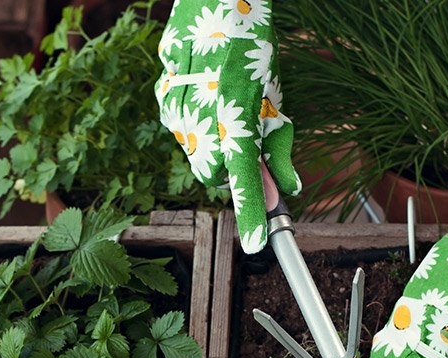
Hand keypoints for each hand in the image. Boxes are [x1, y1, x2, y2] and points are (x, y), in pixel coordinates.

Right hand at [156, 0, 300, 252]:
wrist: (217, 1)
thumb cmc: (253, 48)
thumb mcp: (275, 98)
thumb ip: (277, 147)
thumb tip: (285, 190)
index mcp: (238, 115)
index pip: (245, 180)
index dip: (252, 215)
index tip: (260, 244)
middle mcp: (203, 116)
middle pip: (214, 175)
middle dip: (229, 169)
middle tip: (245, 142)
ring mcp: (177, 108)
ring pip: (195, 153)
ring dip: (211, 144)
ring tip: (224, 106)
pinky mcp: (163, 96)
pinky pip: (179, 128)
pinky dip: (193, 123)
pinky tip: (204, 96)